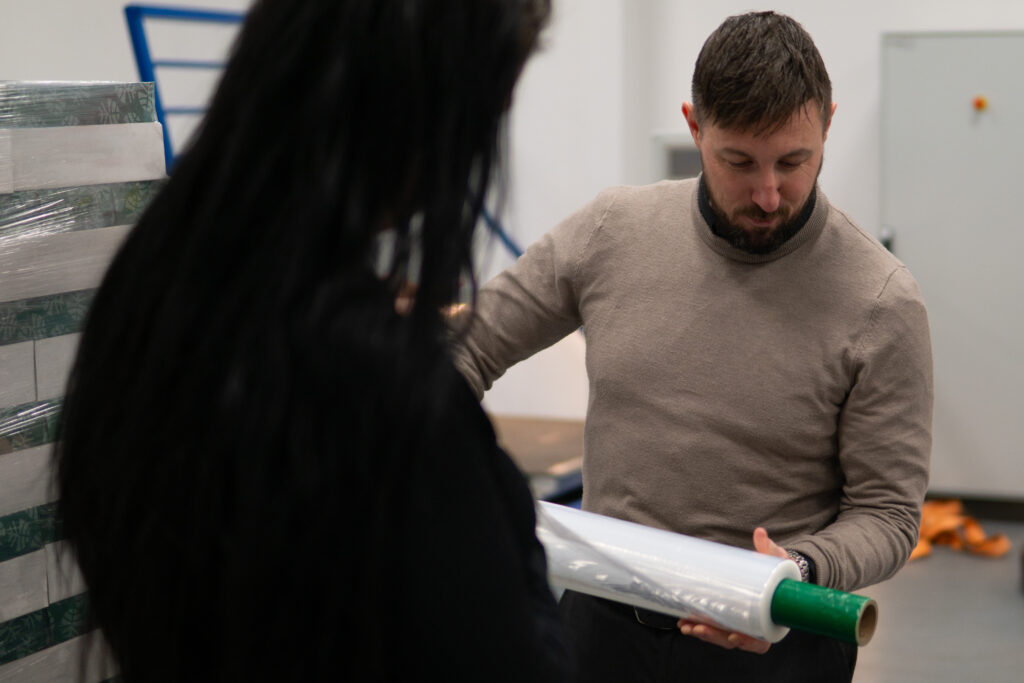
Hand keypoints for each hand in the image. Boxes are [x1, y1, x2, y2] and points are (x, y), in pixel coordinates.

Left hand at [676, 527, 786, 653]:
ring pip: (720, 637)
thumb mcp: (775, 561)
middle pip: (734, 641)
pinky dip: (697, 626)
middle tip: (698, 628)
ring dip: (702, 633)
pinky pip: (713, 627)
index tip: (734, 635)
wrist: (772, 575)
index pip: (760, 642)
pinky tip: (683, 622)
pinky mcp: (726, 618)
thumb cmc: (776, 572)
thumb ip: (768, 549)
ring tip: (686, 625)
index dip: (748, 641)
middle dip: (715, 636)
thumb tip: (759, 532)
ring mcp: (738, 624)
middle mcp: (754, 627)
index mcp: (770, 620)